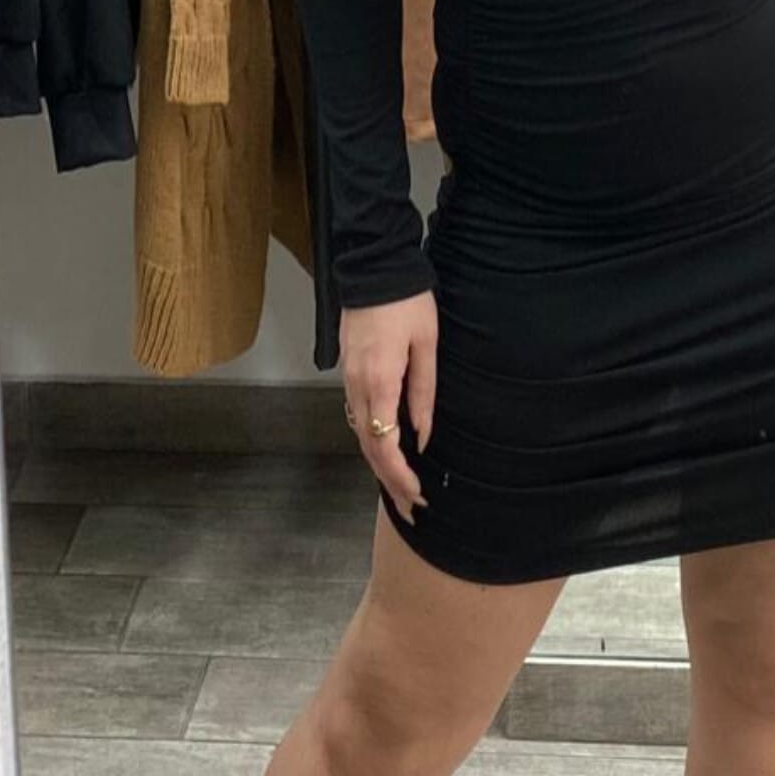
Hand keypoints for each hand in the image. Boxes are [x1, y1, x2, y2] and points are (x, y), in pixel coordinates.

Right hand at [342, 289, 437, 525]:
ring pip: (360, 434)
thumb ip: (423, 393)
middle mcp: (357, 387)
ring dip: (380, 464)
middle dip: (390, 481)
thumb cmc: (409, 303)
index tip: (417, 497)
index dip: (399, 476)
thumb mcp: (426, 345)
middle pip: (368, 448)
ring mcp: (348, 380)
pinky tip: (387, 450)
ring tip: (402, 487)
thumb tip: (422, 437)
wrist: (374, 268)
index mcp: (379, 382)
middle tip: (412, 507)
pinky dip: (371, 442)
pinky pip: (358, 417)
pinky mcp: (348, 371)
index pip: (385, 446)